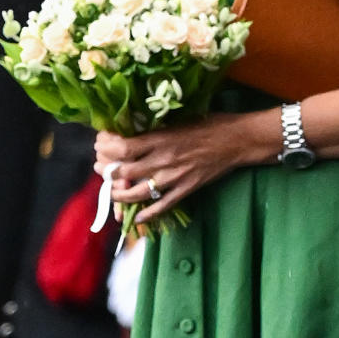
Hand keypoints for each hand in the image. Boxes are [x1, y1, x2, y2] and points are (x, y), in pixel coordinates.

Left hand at [95, 112, 265, 225]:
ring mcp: (174, 178)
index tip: (101, 144)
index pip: (122, 148)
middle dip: (106, 171)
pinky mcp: (186, 190)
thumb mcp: (179, 120)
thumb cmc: (210, 124)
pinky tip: (137, 217)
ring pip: (136, 193)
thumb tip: (131, 131)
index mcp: (161, 138)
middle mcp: (163, 160)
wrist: (237, 140)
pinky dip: (146, 214)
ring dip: (118, 195)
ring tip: (112, 191)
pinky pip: (161, 207)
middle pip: (123, 172)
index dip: (105, 148)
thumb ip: (156, 128)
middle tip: (101, 167)